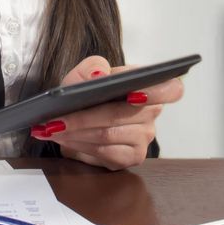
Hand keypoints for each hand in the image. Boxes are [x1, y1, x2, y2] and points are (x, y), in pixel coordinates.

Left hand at [33, 56, 184, 170]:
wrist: (76, 116)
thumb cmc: (86, 93)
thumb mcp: (85, 73)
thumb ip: (92, 67)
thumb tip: (100, 75)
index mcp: (149, 86)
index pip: (171, 89)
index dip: (156, 92)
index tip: (132, 93)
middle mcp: (152, 113)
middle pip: (122, 114)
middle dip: (85, 116)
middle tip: (56, 118)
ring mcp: (144, 137)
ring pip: (108, 135)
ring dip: (76, 132)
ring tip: (52, 128)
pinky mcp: (131, 157)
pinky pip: (105, 153)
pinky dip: (80, 146)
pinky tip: (64, 140)